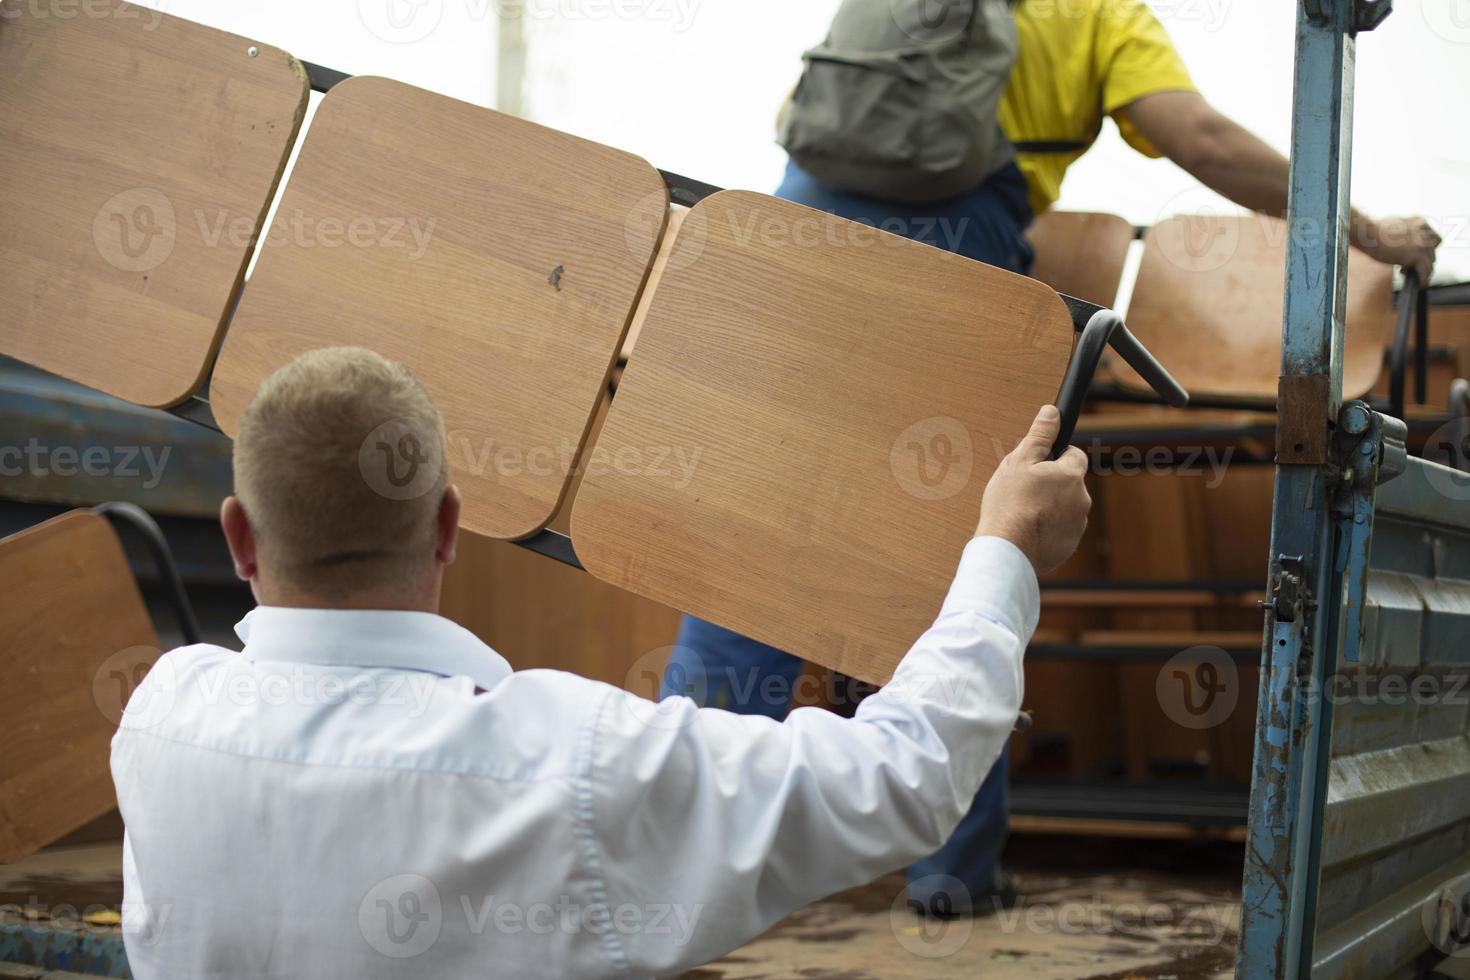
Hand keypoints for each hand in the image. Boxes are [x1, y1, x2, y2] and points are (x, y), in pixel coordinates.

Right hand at [975, 405, 1090, 574]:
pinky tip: (1028, 530)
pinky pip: (1061, 530)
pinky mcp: (1069, 545)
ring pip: (1066, 507)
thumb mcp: (1019, 461)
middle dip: (1051, 484)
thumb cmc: (1009, 504)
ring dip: (1051, 507)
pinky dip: (1048, 529)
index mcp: (1071, 475)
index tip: (1038, 465)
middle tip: (1025, 491)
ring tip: (1023, 513)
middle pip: (1069, 483)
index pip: (1074, 455)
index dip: (1054, 457)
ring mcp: (1078, 524)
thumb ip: (1039, 435)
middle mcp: (1082, 499)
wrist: (1008, 549)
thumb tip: (1052, 412)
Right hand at [1355, 215, 1440, 281]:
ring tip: (1412, 276)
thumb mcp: (1393, 227)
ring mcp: (1422, 244)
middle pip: (1433, 251)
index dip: (1425, 249)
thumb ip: (1403, 234)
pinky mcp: (1417, 256)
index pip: (1432, 238)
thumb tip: (1401, 244)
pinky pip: (1425, 272)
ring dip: (1423, 271)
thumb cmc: (1373, 231)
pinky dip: (1423, 280)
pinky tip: (1420, 285)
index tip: (1416, 256)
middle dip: (1423, 260)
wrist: (1368, 234)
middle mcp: (1424, 231)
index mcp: (1419, 221)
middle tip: (1410, 267)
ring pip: (1430, 263)